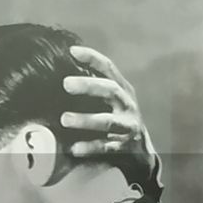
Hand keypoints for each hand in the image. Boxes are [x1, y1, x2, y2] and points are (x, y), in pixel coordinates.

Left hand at [60, 44, 156, 177]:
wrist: (140, 151)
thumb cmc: (117, 118)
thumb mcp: (111, 99)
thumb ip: (94, 86)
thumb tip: (62, 71)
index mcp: (122, 89)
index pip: (108, 68)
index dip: (92, 58)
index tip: (73, 51)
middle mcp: (126, 104)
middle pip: (110, 90)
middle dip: (89, 85)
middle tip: (66, 83)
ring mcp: (126, 126)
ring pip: (107, 121)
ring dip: (86, 119)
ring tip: (64, 119)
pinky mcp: (123, 147)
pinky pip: (106, 147)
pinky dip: (90, 147)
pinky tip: (74, 148)